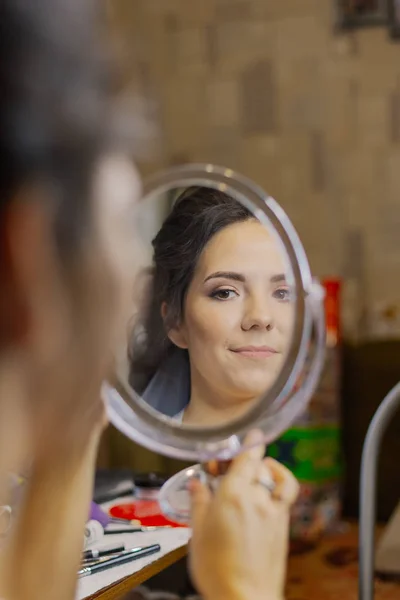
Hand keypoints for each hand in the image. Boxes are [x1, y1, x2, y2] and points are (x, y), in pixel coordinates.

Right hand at [189, 430, 298, 599]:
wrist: (244, 598)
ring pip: (272, 476)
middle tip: (230, 467)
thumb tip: (197, 485)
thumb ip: (199, 502)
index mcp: (233, 495)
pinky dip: (280, 482)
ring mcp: (273, 510)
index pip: (247, 456)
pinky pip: (286, 493)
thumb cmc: (218, 571)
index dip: (250, 441)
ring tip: (252, 474)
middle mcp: (256, 497)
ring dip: (263, 469)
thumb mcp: (197, 533)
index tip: (251, 433)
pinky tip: (271, 487)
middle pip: (257, 464)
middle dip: (246, 459)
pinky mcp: (282, 524)